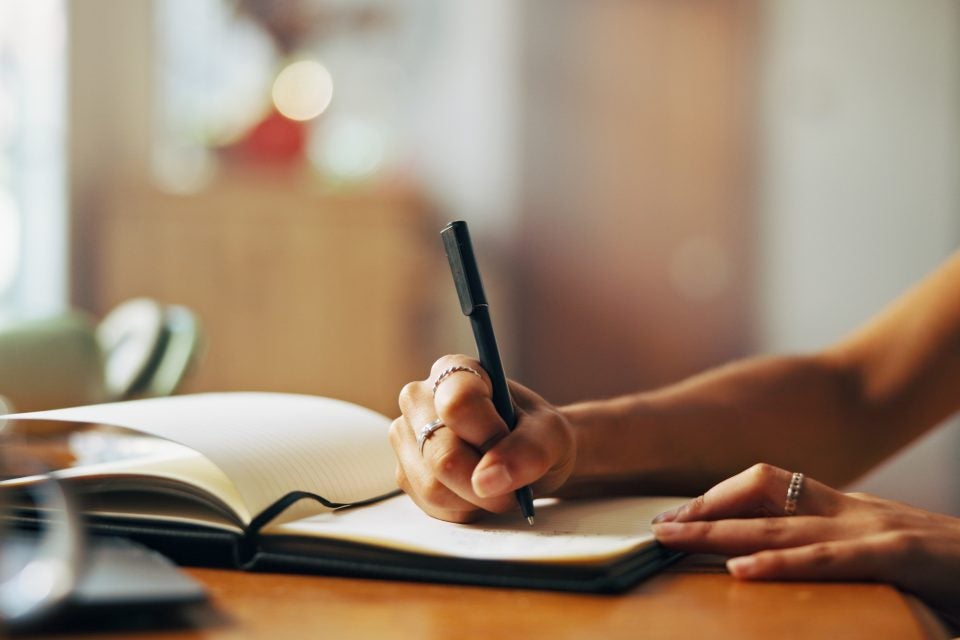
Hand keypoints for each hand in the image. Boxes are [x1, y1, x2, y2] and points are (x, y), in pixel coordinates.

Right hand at [389, 355, 575, 522]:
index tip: (509, 442)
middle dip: (485, 479)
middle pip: (441, 454)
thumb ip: (528, 450)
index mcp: (454, 372)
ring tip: (495, 482)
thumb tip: (486, 481)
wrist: (528, 458)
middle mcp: (419, 400)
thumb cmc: (536, 435)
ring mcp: (406, 438)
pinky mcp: (405, 473)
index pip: (457, 404)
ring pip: (433, 486)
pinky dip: (463, 509)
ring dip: (476, 498)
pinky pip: (431, 506)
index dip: (488, 435)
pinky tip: (476, 492)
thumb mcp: (551, 435)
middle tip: (512, 479)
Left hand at [651, 463, 959, 627]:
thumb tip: (770, 557)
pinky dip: (782, 564)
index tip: (678, 514)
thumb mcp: (876, 549)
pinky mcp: (895, 555)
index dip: (718, 496)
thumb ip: (829, 548)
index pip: (765, 486)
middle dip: (703, 512)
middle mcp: (846, 510)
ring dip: (719, 533)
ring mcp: (869, 529)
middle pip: (758, 501)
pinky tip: (744, 571)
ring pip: (778, 526)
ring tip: (674, 539)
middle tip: (656, 525)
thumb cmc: (941, 564)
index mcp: (840, 508)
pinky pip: (827, 559)